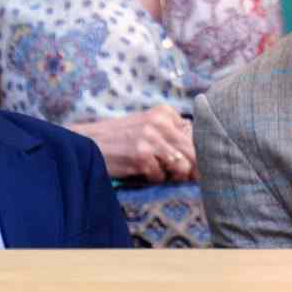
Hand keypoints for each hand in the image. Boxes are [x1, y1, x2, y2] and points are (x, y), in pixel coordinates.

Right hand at [73, 105, 195, 183]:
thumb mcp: (148, 126)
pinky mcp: (141, 155)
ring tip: (161, 173)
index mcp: (164, 112)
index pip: (197, 135)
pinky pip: (160, 176)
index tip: (195, 165)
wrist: (88, 142)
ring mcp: (150, 138)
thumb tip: (203, 155)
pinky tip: (142, 172)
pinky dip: (153, 179)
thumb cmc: (121, 138)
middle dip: (193, 169)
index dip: (198, 153)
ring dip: (174, 176)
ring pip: (182, 166)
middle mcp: (159, 122)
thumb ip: (172, 134)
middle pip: (195, 151)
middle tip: (187, 178)